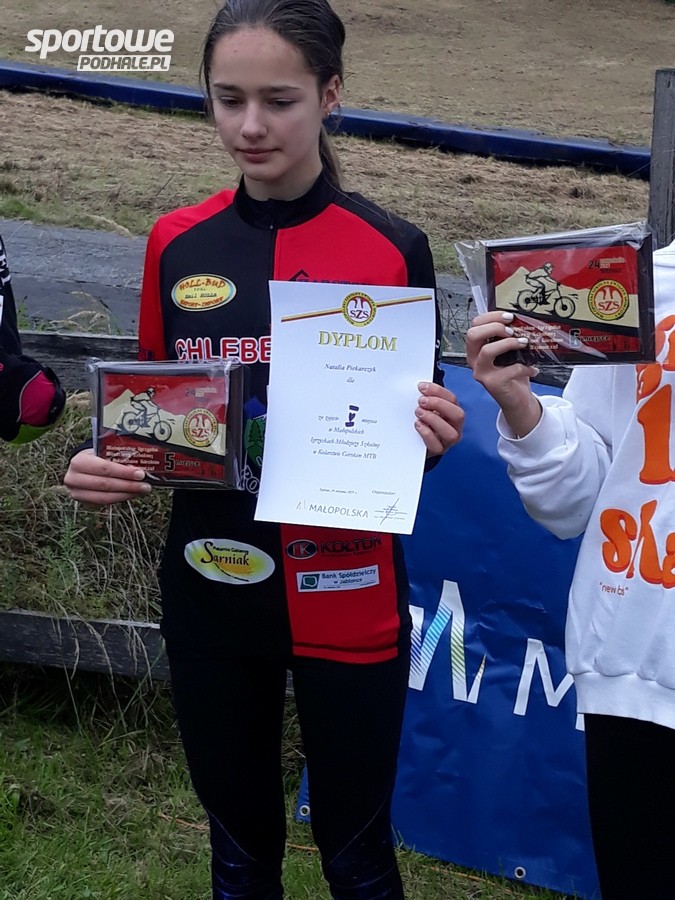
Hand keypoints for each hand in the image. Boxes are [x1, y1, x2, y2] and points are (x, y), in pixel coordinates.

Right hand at [64, 448, 151, 505]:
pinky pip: (105, 503)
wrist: (81, 466)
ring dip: (127, 495)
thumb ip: (117, 457)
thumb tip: (140, 466)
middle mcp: (73, 479)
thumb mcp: (103, 451)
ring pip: (105, 497)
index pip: (104, 468)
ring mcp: (77, 493)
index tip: (140, 474)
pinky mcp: (83, 503)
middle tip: (146, 485)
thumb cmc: (96, 456)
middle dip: (128, 485)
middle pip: (105, 485)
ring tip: (142, 491)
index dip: (123, 472)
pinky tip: (132, 494)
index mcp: (78, 462)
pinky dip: (120, 498)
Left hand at [415, 381, 463, 456]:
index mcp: (453, 412)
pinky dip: (427, 433)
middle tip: (421, 401)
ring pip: (450, 432)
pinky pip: (437, 445)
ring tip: (418, 412)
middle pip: (458, 415)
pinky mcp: (439, 450)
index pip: (452, 399)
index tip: (421, 387)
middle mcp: (455, 427)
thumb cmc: (423, 422)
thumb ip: (427, 398)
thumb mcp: (426, 408)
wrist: (415, 443)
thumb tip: (420, 386)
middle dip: (439, 404)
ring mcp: (448, 441)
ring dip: (433, 419)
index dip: (437, 391)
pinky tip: (418, 424)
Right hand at [465, 311, 541, 436]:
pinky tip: (533, 369)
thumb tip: (522, 320)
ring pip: (487, 351)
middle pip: (473, 335)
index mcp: (476, 349)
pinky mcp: (493, 384)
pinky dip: (525, 367)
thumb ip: (509, 337)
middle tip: (512, 330)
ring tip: (524, 343)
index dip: (491, 317)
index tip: (509, 316)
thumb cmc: (513, 373)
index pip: (475, 325)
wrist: (517, 399)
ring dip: (508, 343)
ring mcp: (481, 372)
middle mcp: (474, 360)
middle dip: (494, 327)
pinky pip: (509, 370)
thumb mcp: (509, 352)